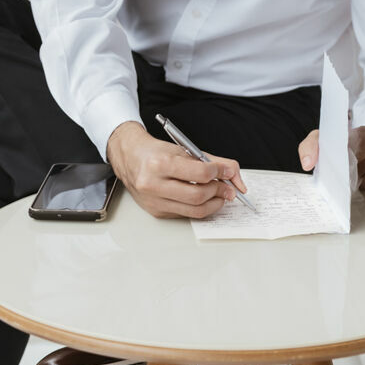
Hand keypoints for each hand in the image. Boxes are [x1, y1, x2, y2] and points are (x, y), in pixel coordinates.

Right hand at [107, 122, 247, 219]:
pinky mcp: (156, 212)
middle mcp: (153, 184)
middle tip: (228, 188)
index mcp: (160, 163)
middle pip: (198, 196)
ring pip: (194, 210)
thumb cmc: (157, 153)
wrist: (130, 159)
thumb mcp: (184, 150)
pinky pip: (185, 214)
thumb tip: (234, 174)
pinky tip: (204, 199)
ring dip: (213, 203)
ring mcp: (154, 201)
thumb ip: (213, 160)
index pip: (199, 173)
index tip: (227, 172)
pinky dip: (199, 207)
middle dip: (218, 191)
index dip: (219, 173)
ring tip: (219, 195)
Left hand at [297, 125, 364, 193]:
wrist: (353, 159)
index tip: (342, 163)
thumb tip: (308, 163)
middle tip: (346, 181)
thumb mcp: (321, 142)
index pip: (364, 138)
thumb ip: (310, 147)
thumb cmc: (339, 151)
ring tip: (356, 187)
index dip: (354, 151)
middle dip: (360, 171)